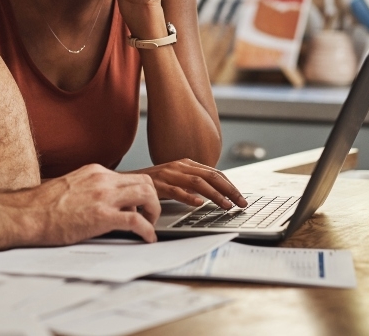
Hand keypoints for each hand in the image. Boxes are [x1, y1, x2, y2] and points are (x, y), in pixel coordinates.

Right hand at [31, 164, 160, 243]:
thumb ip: (91, 190)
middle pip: (145, 182)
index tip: (140, 206)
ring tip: (150, 225)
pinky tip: (147, 238)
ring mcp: (103, 197)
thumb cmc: (42, 206)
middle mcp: (102, 180)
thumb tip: (104, 203)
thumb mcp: (72, 187)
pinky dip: (147, 230)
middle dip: (153, 200)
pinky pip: (136, 221)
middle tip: (150, 216)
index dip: (140, 193)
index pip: (130, 176)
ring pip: (147, 195)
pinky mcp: (102, 216)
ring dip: (154, 212)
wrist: (26, 214)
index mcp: (95, 172)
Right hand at [128, 159, 247, 208]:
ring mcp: (169, 174)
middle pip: (211, 176)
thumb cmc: (154, 182)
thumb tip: (214, 193)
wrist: (127, 181)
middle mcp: (180, 166)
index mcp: (186, 164)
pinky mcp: (158, 185)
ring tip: (226, 206)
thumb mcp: (176, 178)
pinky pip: (176, 191)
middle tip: (241, 203)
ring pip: (198, 183)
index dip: (230, 185)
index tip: (241, 197)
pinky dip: (189, 197)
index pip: (215, 173)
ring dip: (215, 195)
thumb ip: (192, 182)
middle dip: (229, 190)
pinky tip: (199, 204)